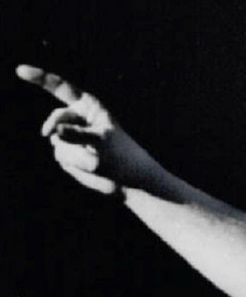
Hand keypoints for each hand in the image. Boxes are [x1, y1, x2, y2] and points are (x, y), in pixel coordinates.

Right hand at [16, 65, 156, 194]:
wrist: (126, 179)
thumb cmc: (120, 154)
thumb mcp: (102, 141)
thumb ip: (78, 134)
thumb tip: (55, 131)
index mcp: (87, 106)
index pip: (61, 88)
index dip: (40, 78)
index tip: (20, 70)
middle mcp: (76, 119)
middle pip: (55, 119)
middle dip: (56, 129)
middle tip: (55, 137)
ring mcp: (70, 136)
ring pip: (57, 141)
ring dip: (74, 153)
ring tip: (94, 158)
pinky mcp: (67, 152)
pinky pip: (60, 156)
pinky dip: (73, 163)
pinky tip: (89, 165)